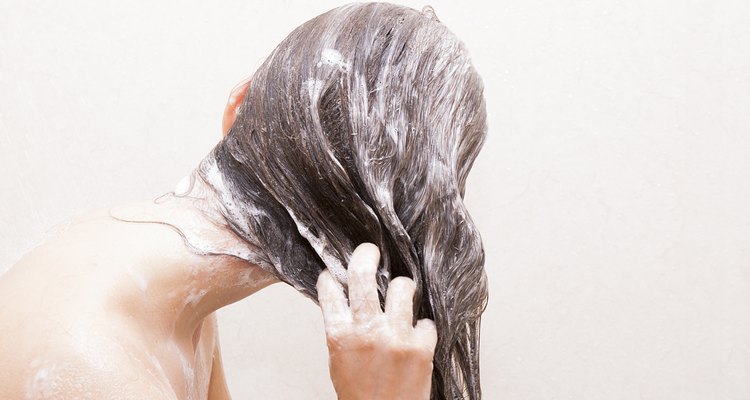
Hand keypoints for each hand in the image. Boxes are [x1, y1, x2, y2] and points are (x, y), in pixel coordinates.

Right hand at [316, 243, 437, 399]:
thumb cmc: (361, 396)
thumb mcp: (340, 361)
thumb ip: (344, 331)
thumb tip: (347, 302)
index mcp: (340, 336)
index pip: (330, 291)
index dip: (331, 277)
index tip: (334, 272)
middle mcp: (367, 331)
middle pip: (362, 276)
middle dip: (366, 255)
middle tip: (370, 251)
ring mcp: (396, 337)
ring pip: (402, 287)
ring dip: (402, 287)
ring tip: (403, 292)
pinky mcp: (421, 346)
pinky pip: (426, 321)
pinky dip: (423, 327)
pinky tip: (418, 335)